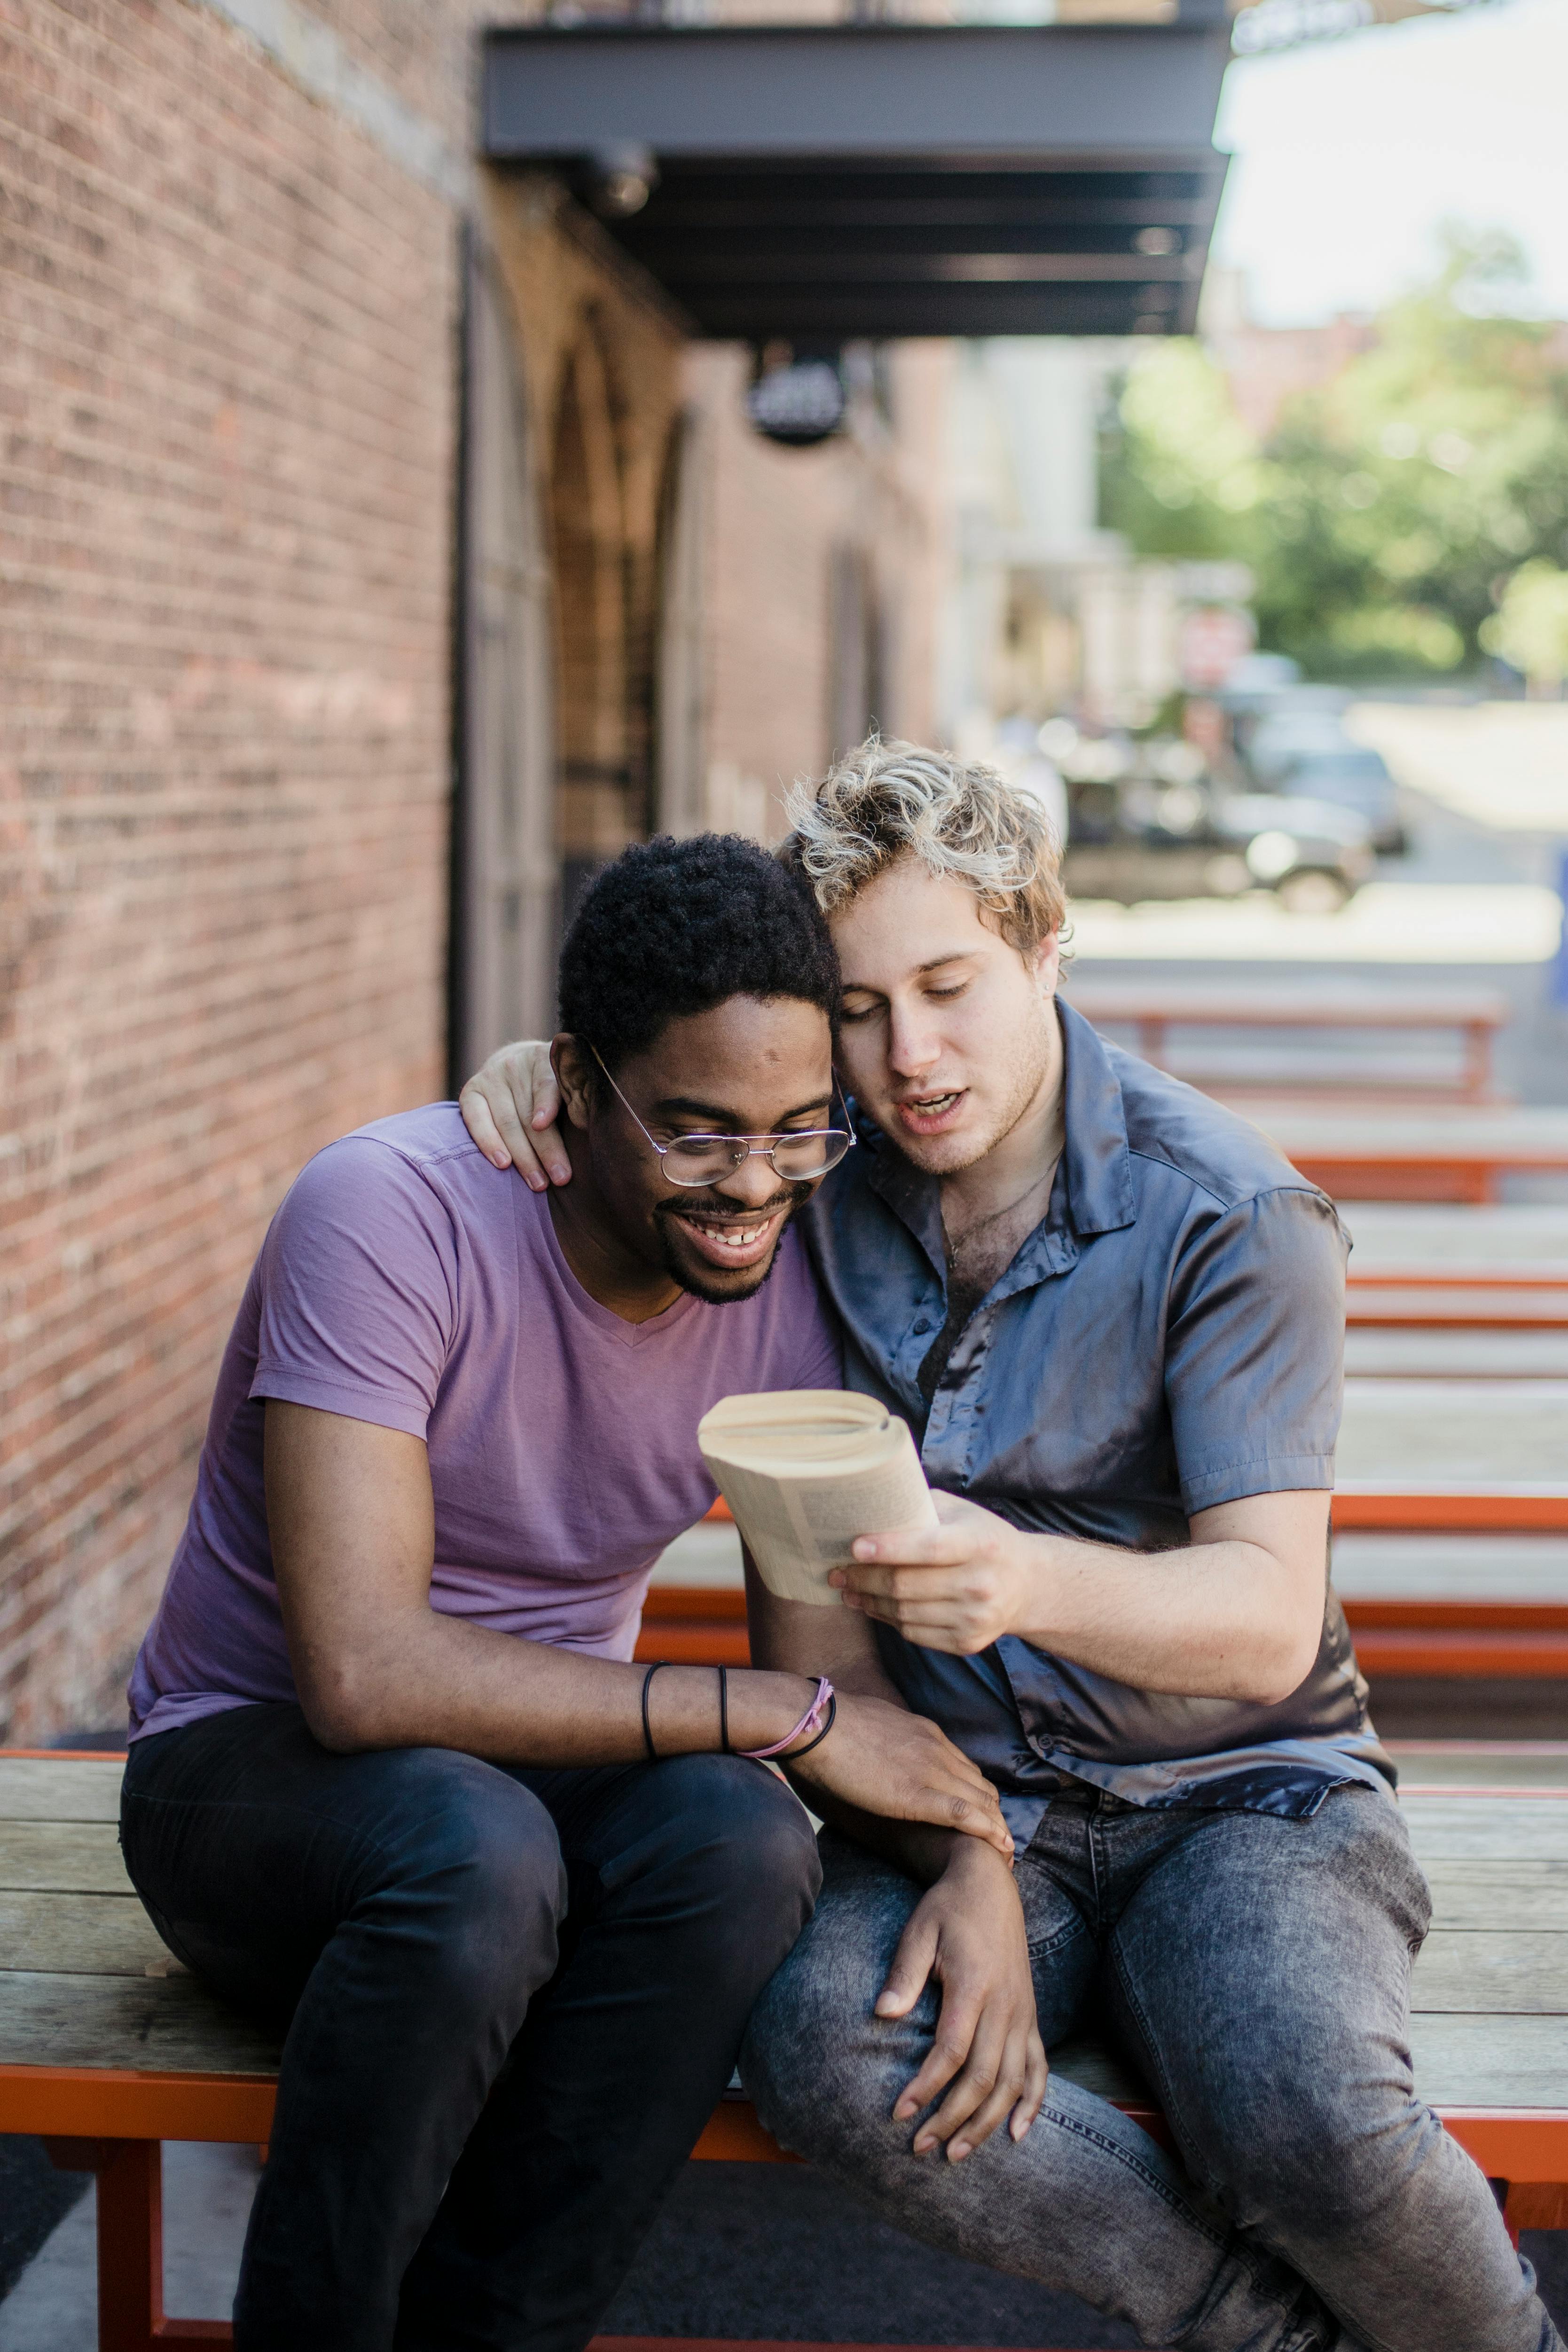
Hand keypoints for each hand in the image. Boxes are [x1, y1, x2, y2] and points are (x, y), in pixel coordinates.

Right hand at [458, 1041, 569, 1190]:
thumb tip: (588, 1127)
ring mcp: (490, 1077)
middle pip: (528, 1113)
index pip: (545, 1083)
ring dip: (523, 1156)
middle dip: (546, 1149)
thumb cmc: (552, 1084)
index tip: (543, 1124)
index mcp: (543, 1058)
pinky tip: (502, 1163)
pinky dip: (488, 1142)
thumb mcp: (566, 1082)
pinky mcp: (470, 1091)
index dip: (545, 1104)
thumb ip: (574, 1099)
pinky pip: (476, 1120)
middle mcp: (514, 1064)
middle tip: (561, 1177)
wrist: (515, 1062)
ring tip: (538, 1182)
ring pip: (506, 1122)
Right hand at [787, 1692, 1013, 1861]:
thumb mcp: (872, 1726)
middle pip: (982, 1786)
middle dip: (995, 1815)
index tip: (983, 1816)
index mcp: (926, 1734)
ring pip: (981, 1800)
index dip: (979, 1796)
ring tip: (1006, 1852)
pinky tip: (999, 1845)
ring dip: (997, 1827)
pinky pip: (964, 1813)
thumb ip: (889, 1740)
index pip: (967, 1769)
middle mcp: (936, 1749)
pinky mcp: (917, 1793)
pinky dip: (986, 1831)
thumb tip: (880, 1753)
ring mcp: (930, 1769)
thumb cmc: (829, 1725)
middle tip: (1001, 1842)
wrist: (816, 1722)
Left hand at [832, 1494, 1036, 1654]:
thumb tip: (868, 1508)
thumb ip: (921, 1509)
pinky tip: (874, 1605)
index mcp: (981, 1544)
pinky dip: (887, 1619)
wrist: (1025, 1584)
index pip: (929, 1548)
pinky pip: (913, 1633)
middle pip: (907, 1585)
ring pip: (904, 1613)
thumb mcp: (962, 1513)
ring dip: (868, 1601)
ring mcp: (975, 1619)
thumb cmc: (982, 1538)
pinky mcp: (967, 1643)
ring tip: (848, 1589)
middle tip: (837, 1571)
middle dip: (863, 1578)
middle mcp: (981, 1584)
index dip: (888, 1549)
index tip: (854, 1547)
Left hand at [879, 1838, 1046, 2160]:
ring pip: (1012, 2083)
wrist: (990, 1884)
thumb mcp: (919, 1930)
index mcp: (975, 1986)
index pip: (952, 2052)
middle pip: (984, 2078)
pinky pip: (1039, 2069)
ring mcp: (1024, 2013)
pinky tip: (1018, 2134)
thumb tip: (881, 2014)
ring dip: (987, 2124)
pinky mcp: (1031, 2016)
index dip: (926, 2087)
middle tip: (920, 2147)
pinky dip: (1033, 2104)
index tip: (897, 2112)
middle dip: (951, 2119)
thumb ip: (904, 1974)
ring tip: (957, 2153)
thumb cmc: (948, 1909)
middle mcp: (1006, 2005)